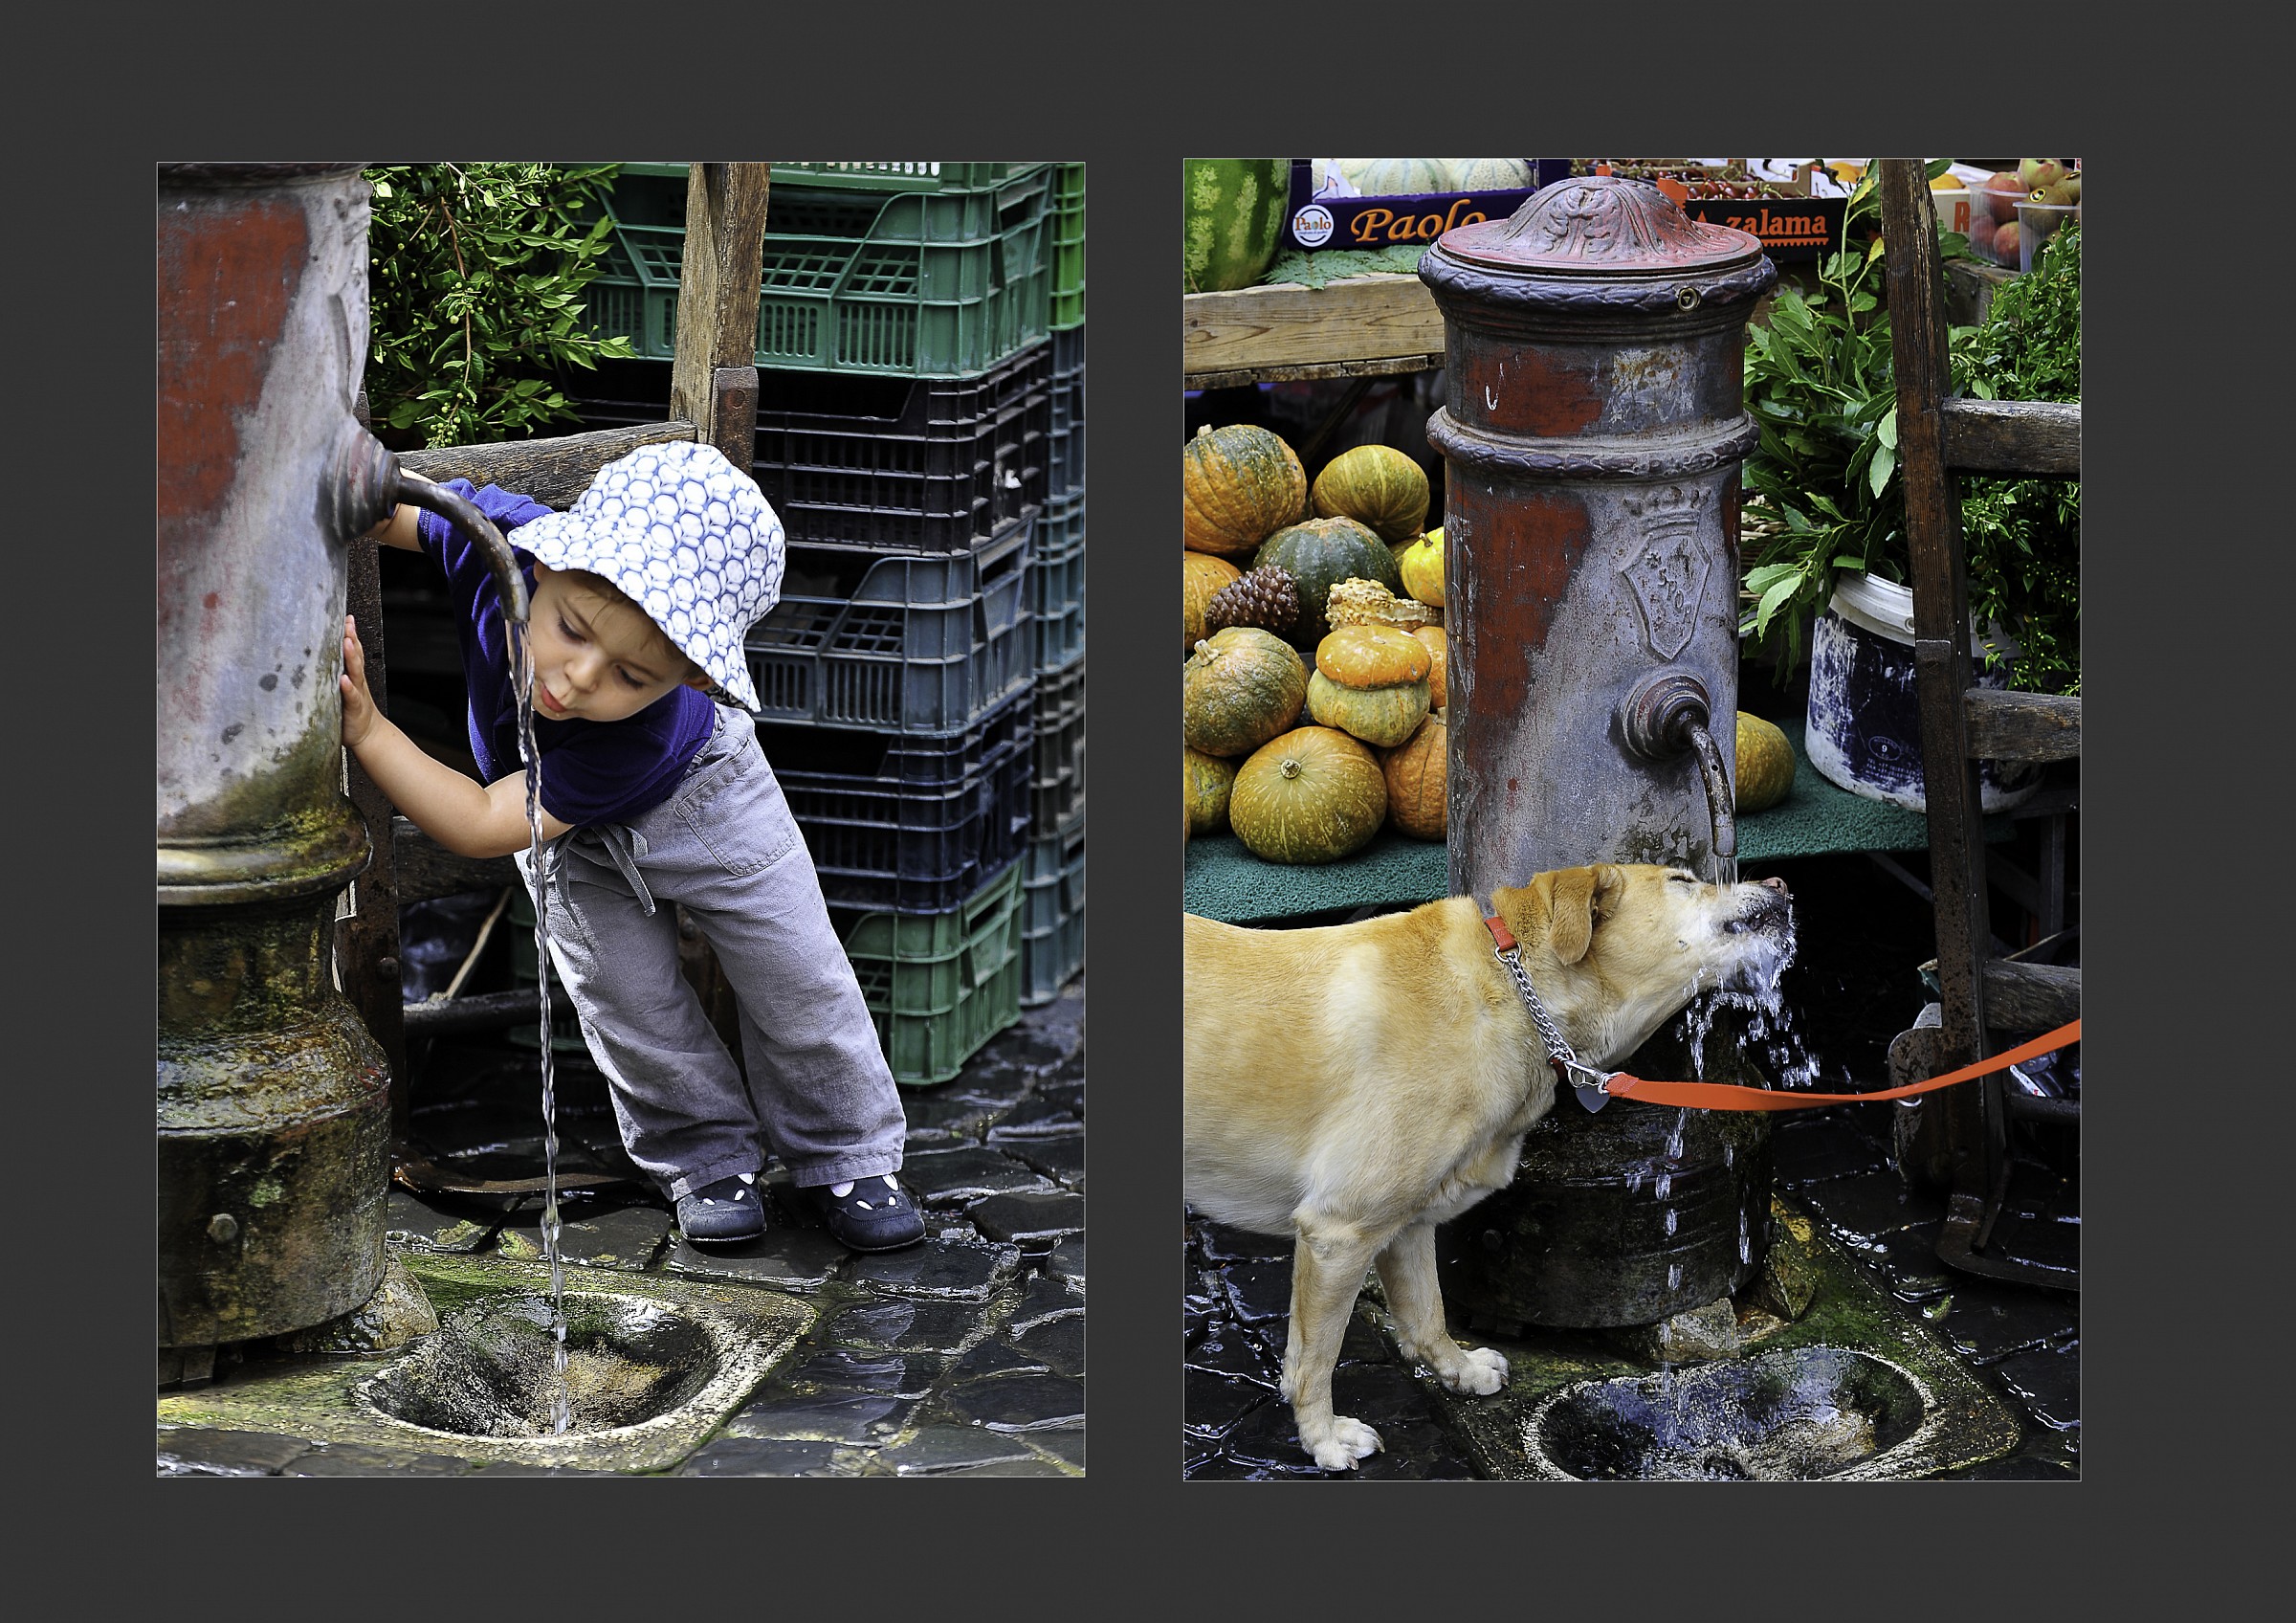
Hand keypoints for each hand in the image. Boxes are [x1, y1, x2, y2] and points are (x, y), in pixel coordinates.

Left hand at [339, 613, 379, 747]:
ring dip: (351, 656)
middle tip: (347, 623)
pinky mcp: (354, 708)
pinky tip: (344, 680)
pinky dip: (348, 687)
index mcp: (352, 676)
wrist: (369, 735)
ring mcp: (356, 693)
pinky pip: (352, 696)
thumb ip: (330, 676)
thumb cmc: (350, 712)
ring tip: (347, 643)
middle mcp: (356, 681)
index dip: (350, 633)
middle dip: (352, 638)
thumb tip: (310, 661)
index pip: (352, 650)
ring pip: (355, 672)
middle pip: (355, 655)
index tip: (346, 617)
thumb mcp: (339, 690)